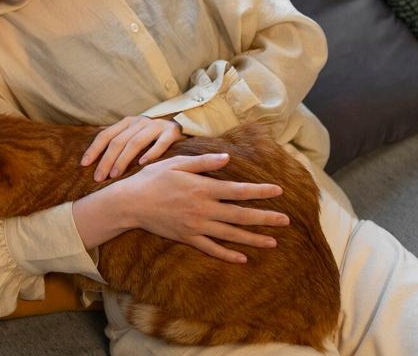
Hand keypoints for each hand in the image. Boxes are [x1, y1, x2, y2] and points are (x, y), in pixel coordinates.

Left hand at [81, 115, 184, 180]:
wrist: (184, 126)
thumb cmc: (153, 138)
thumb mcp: (134, 136)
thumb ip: (119, 144)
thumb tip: (96, 164)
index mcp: (127, 122)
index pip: (106, 135)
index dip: (94, 149)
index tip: (84, 164)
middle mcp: (140, 121)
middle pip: (118, 141)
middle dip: (106, 160)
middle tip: (99, 178)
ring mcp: (156, 126)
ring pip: (136, 142)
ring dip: (123, 160)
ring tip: (115, 175)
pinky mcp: (172, 132)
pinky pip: (160, 143)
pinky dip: (151, 153)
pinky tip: (142, 165)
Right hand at [119, 152, 289, 263]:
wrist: (130, 203)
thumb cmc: (153, 179)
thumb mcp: (177, 163)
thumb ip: (204, 162)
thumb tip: (227, 158)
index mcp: (203, 188)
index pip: (238, 190)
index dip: (260, 191)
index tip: (278, 191)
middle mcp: (203, 209)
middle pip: (240, 215)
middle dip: (265, 218)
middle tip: (286, 221)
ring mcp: (196, 226)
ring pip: (230, 234)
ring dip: (253, 238)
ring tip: (273, 242)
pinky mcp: (187, 238)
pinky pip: (212, 249)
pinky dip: (228, 255)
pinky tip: (242, 258)